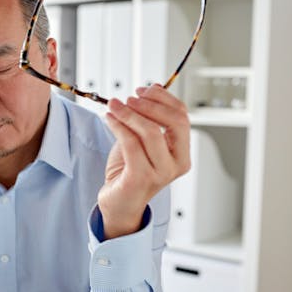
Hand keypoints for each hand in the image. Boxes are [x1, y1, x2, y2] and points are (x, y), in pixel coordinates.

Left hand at [98, 84, 190, 238]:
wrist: (118, 202)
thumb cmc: (129, 170)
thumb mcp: (142, 140)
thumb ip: (150, 119)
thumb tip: (153, 88)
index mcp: (182, 153)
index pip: (182, 117)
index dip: (163, 99)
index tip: (143, 89)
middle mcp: (177, 164)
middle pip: (173, 122)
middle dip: (149, 104)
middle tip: (128, 98)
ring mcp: (161, 173)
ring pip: (151, 132)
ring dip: (129, 113)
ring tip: (114, 106)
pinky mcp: (141, 178)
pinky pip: (131, 144)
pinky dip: (119, 126)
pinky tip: (109, 119)